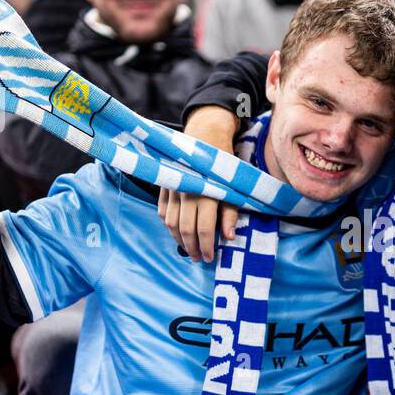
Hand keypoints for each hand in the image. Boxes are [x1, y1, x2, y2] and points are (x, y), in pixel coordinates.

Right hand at [158, 105, 239, 260]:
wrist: (206, 135)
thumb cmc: (223, 164)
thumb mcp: (233, 187)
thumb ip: (230, 212)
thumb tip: (228, 238)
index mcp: (207, 192)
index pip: (204, 228)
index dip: (206, 246)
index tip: (210, 258)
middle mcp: (186, 191)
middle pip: (185, 228)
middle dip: (192, 247)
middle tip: (198, 259)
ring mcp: (172, 188)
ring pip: (170, 222)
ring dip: (178, 239)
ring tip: (188, 249)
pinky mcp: (164, 185)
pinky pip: (162, 211)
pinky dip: (168, 225)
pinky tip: (176, 232)